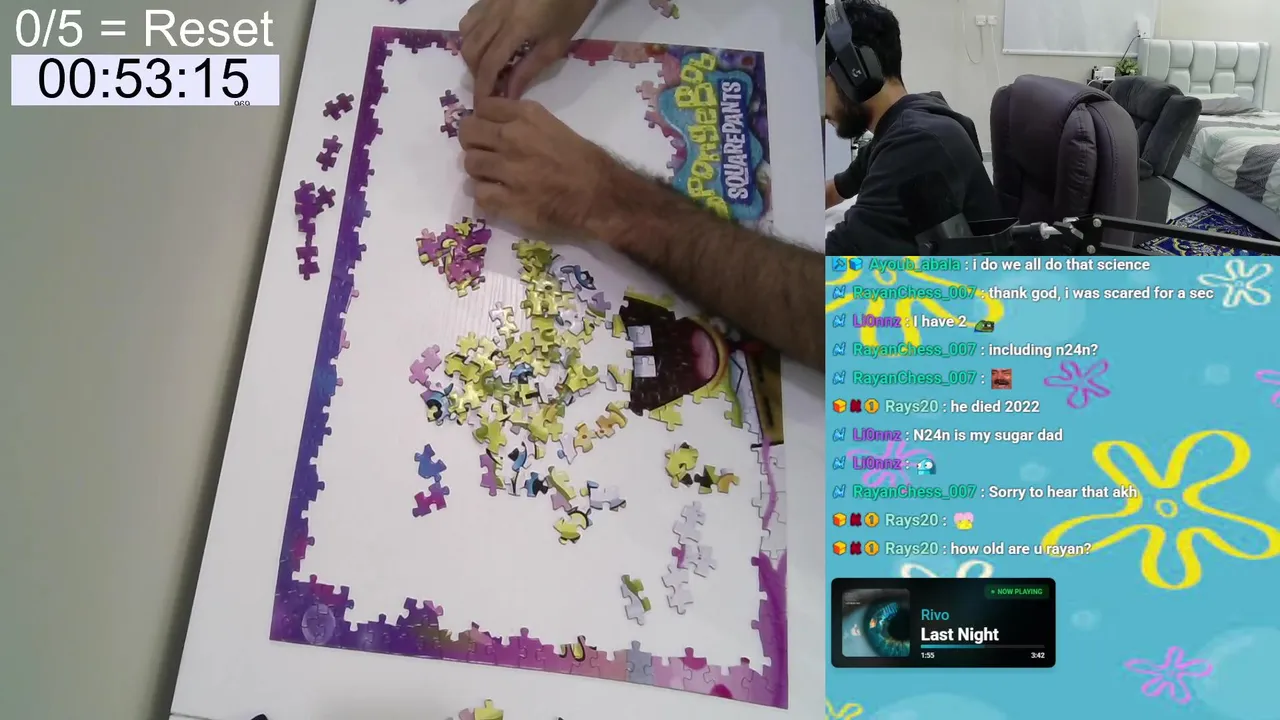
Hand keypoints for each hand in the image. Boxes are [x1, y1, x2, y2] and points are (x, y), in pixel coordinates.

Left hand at [458, 97, 622, 236]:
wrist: (599, 195)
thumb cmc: (582, 160)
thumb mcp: (551, 125)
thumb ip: (521, 122)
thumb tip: (493, 126)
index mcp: (526, 116)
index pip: (482, 106)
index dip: (482, 119)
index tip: (488, 129)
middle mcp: (513, 138)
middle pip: (468, 132)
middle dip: (472, 142)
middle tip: (484, 152)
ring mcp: (509, 170)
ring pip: (470, 163)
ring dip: (479, 170)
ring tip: (493, 177)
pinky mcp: (508, 201)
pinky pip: (478, 193)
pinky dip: (485, 195)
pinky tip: (498, 195)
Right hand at [459, 0, 597, 97]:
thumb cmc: (571, 8)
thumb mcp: (555, 44)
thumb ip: (529, 69)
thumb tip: (509, 93)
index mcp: (516, 27)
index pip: (490, 64)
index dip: (483, 87)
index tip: (482, 105)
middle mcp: (496, 13)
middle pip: (471, 49)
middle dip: (476, 73)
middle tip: (490, 86)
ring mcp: (491, 0)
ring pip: (466, 32)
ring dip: (472, 53)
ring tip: (488, 64)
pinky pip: (471, 16)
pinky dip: (473, 33)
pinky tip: (488, 41)